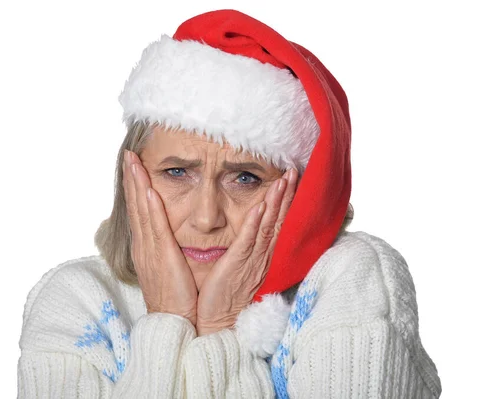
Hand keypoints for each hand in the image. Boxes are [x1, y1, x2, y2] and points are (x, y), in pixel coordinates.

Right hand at [122, 150, 197, 325]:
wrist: (173, 321)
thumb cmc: (175, 296)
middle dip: (132, 178)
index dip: (135, 186)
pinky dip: (149, 208)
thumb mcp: (168, 266)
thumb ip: (166, 247)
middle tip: (128, 155)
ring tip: (133, 162)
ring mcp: (149, 251)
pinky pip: (154, 228)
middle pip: (135, 205)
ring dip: (136, 185)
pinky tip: (147, 190)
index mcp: (147, 246)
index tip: (134, 165)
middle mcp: (144, 245)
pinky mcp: (161, 258)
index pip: (139, 210)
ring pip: (141, 211)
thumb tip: (167, 234)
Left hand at [195, 168, 298, 335]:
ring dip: (276, 202)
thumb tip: (251, 230)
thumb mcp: (241, 267)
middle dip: (287, 194)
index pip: (278, 223)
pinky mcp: (237, 265)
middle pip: (279, 220)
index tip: (290, 180)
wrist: (219, 323)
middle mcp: (262, 255)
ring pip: (268, 226)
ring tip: (282, 180)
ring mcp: (252, 260)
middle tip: (294, 171)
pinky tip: (260, 207)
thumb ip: (247, 247)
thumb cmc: (227, 295)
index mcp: (263, 255)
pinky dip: (255, 223)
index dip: (286, 201)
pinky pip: (248, 241)